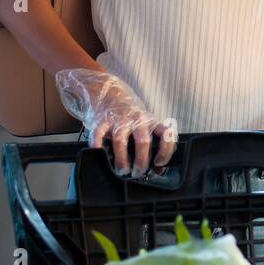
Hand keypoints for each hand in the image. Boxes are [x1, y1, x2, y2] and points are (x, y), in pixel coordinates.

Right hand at [54, 68, 176, 177]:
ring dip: (122, 160)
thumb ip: (153, 141)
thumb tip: (158, 168)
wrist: (109, 91)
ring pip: (121, 141)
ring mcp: (118, 119)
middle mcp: (137, 120)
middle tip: (138, 173)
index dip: (165, 150)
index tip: (159, 163)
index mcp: (151, 121)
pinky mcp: (102, 120)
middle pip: (143, 142)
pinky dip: (98, 146)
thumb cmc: (130, 113)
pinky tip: (100, 155)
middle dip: (141, 161)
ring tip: (122, 170)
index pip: (165, 134)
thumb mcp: (146, 122)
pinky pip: (99, 135)